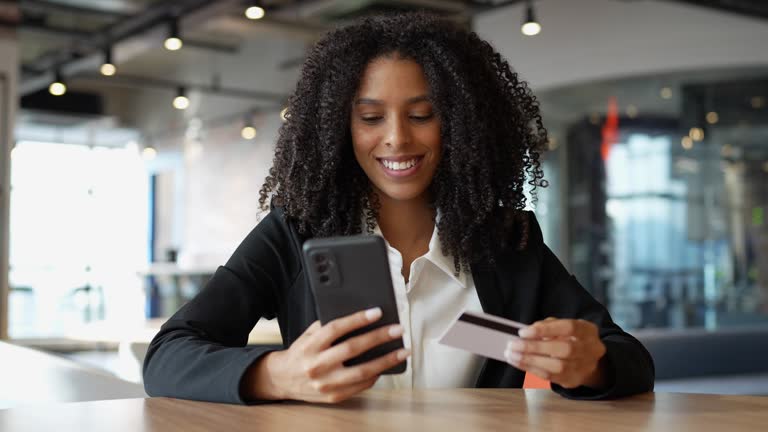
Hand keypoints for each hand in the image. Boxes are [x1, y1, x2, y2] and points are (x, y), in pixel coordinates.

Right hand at [245, 307, 409, 402]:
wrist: (282, 379)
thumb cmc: (301, 352)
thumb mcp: (308, 335)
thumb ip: (327, 326)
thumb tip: (360, 317)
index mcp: (310, 346)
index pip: (336, 329)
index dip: (358, 319)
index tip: (377, 312)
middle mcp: (317, 365)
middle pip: (352, 349)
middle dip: (378, 338)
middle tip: (397, 330)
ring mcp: (326, 384)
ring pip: (362, 372)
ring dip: (386, 361)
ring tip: (402, 351)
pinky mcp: (333, 397)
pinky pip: (360, 386)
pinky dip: (376, 375)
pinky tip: (386, 366)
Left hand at [504, 318, 607, 389]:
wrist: (586, 360)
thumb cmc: (569, 338)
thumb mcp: (561, 326)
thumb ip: (547, 326)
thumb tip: (527, 333)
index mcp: (588, 331)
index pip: (568, 328)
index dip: (545, 330)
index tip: (523, 332)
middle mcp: (591, 350)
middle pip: (565, 349)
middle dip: (535, 347)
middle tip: (513, 345)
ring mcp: (584, 368)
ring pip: (557, 367)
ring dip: (530, 361)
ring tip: (512, 355)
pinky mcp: (573, 381)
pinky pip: (550, 377)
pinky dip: (531, 369)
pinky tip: (519, 363)